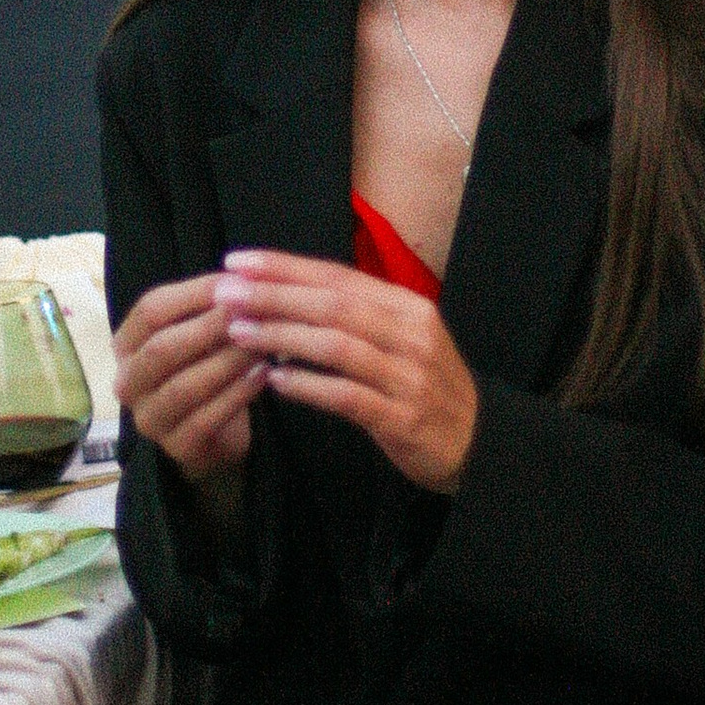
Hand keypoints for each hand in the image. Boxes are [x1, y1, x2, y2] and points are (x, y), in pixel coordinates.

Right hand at [113, 274, 263, 485]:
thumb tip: (242, 277)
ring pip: (183, 386)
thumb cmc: (206, 370)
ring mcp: (148, 418)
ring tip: (262, 344)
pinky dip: (237, 395)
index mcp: (126, 345)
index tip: (237, 282)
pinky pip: (205, 419)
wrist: (214, 435)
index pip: (150, 309)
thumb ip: (213, 308)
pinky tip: (264, 376)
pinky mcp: (176, 447)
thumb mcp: (203, 334)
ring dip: (226, 362)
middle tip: (251, 312)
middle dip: (209, 327)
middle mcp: (127, 382)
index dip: (194, 293)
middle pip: (161, 348)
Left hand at [211, 252, 480, 493]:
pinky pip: (348, 397)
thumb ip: (355, 318)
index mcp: (407, 307)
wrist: (479, 443)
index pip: (338, 276)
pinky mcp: (404, 418)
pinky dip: (309, 387)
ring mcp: (408, 376)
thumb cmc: (425, 387)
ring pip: (337, 345)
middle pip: (333, 304)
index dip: (285, 267)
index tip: (238, 262)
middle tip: (226, 293)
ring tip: (240, 333)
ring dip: (283, 337)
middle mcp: (410, 333)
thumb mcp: (400, 340)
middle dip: (274, 295)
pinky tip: (275, 383)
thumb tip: (289, 298)